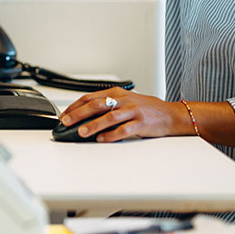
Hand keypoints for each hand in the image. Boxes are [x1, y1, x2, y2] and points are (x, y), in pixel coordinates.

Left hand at [58, 87, 187, 142]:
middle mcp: (123, 101)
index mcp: (116, 94)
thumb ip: (106, 106)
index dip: (75, 106)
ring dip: (93, 125)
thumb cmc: (144, 109)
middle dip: (79, 114)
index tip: (64, 115)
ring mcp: (132, 111)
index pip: (90, 97)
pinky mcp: (141, 123)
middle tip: (67, 122)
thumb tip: (82, 117)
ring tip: (82, 132)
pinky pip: (124, 130)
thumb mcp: (124, 102)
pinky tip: (102, 139)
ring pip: (109, 117)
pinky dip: (111, 135)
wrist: (170, 114)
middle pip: (97, 105)